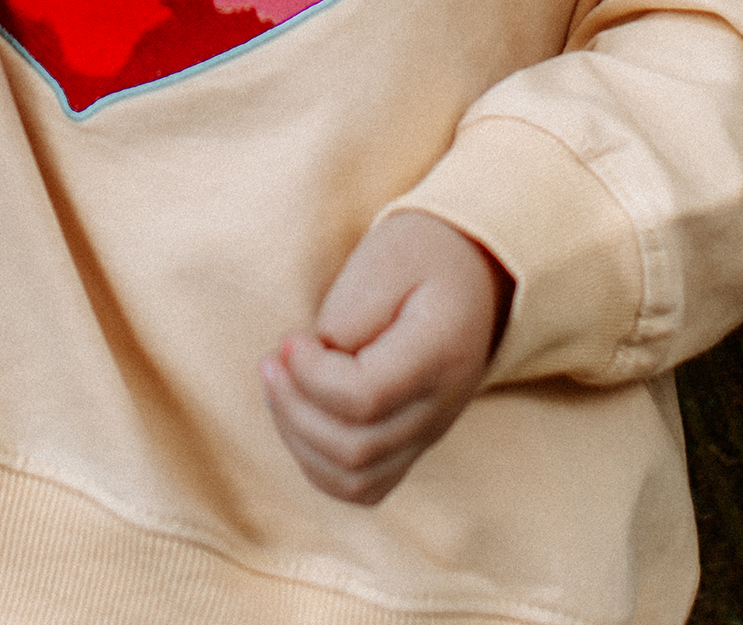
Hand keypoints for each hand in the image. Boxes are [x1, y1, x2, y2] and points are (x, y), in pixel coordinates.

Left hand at [262, 211, 509, 505]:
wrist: (471, 272)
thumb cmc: (420, 256)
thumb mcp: (387, 257)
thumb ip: (350, 314)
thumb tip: (310, 368)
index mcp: (440, 353)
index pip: (367, 398)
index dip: (311, 376)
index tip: (290, 338)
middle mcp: (440, 408)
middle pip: (356, 449)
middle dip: (294, 409)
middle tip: (272, 359)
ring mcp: (427, 434)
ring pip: (355, 480)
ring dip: (298, 438)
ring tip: (278, 383)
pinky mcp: (409, 445)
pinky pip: (360, 486)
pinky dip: (315, 461)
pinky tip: (296, 411)